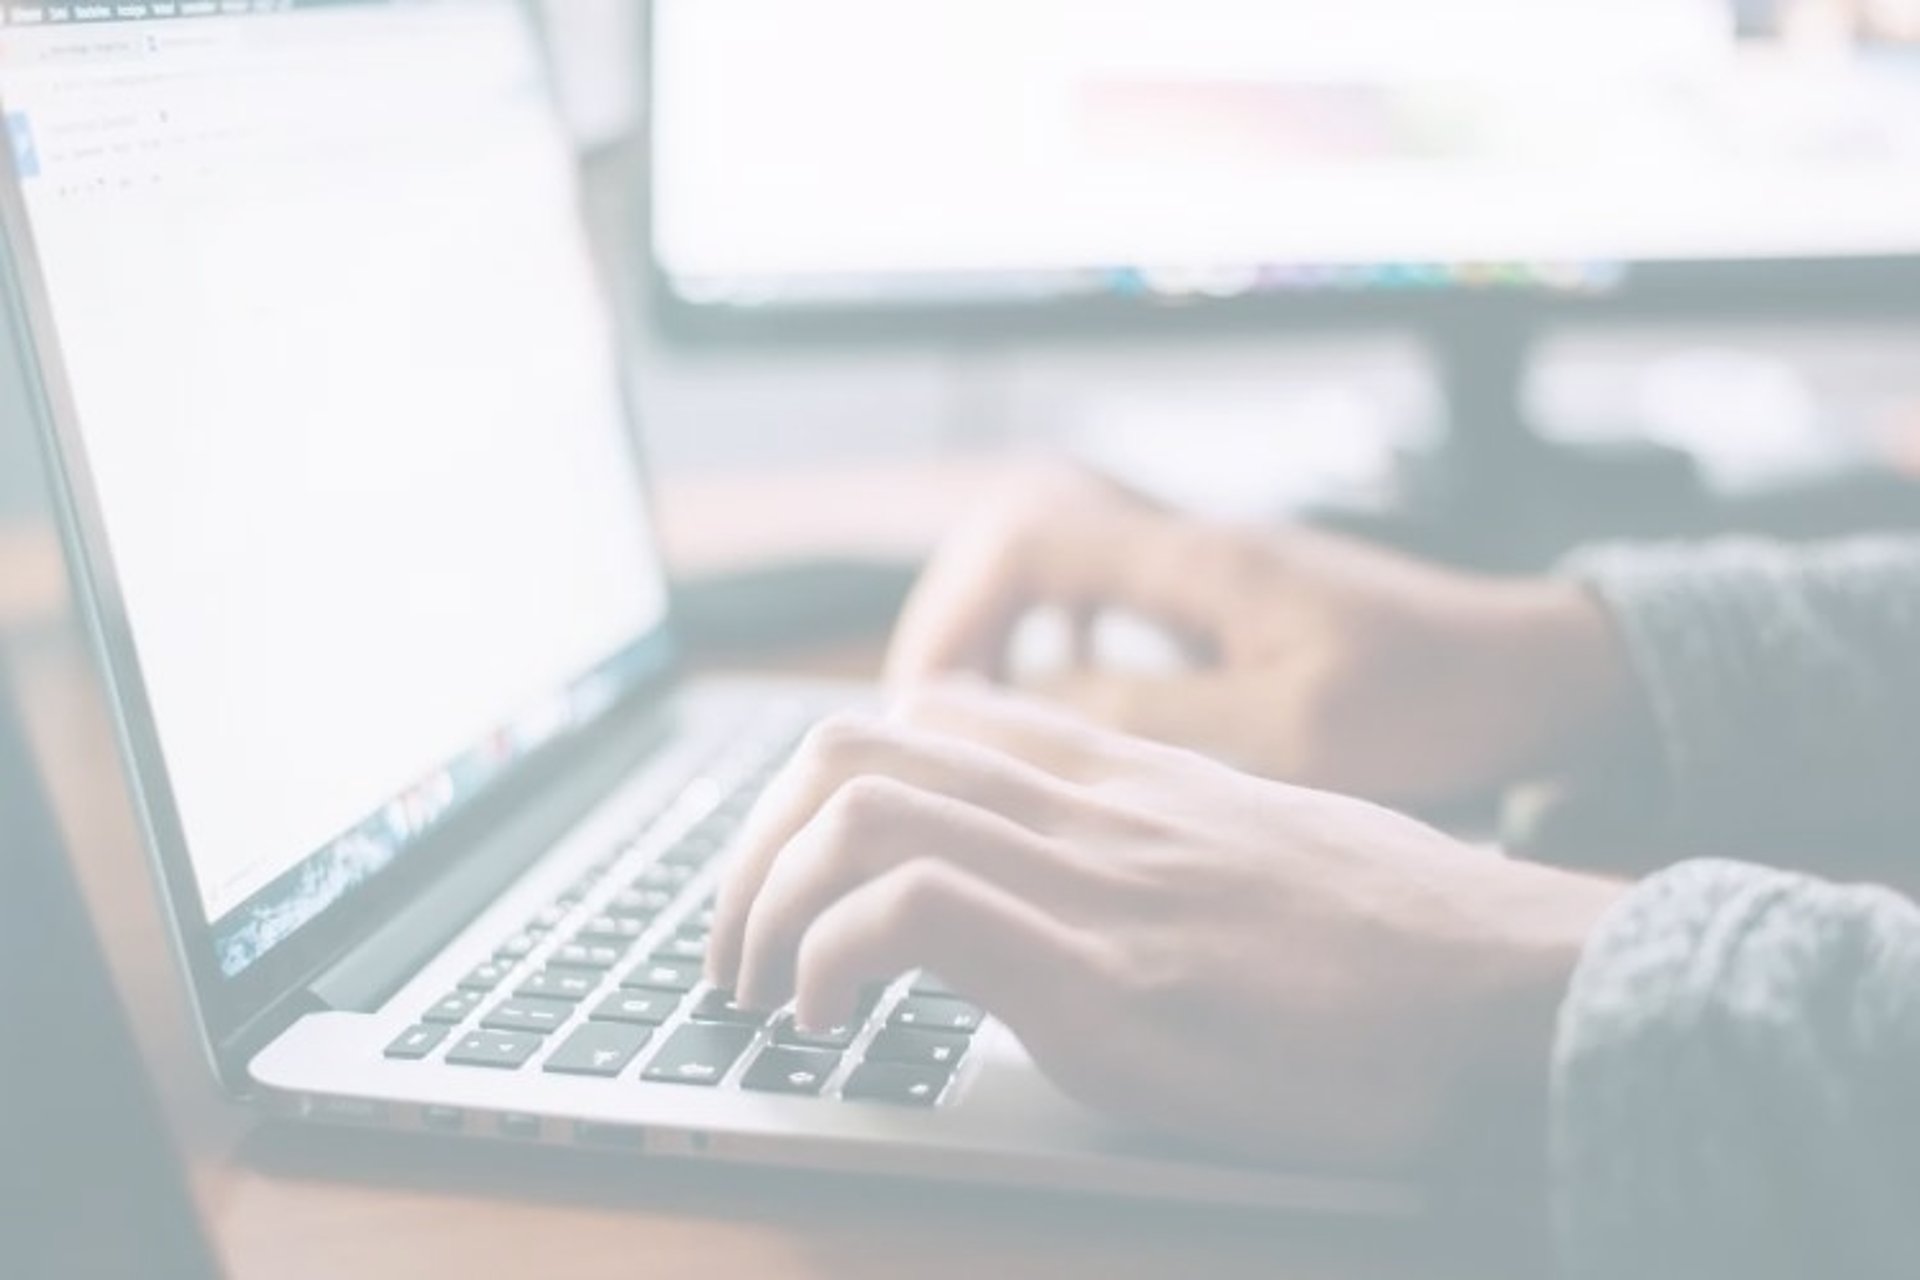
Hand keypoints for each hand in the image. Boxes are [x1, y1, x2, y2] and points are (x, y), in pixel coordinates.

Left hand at [708, 684, 1623, 1172]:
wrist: (1521, 989)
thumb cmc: (1406, 941)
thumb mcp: (1263, 851)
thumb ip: (1158, 840)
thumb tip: (1083, 880)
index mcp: (1124, 776)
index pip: (926, 716)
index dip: (822, 789)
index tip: (797, 876)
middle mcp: (1091, 805)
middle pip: (851, 745)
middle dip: (751, 846)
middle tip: (736, 947)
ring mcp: (1093, 882)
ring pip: (856, 806)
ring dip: (761, 902)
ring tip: (759, 992)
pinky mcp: (1104, 979)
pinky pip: (908, 912)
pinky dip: (828, 958)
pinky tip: (829, 1022)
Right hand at [887, 466, 1637, 805]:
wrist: (1536, 671)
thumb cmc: (1435, 701)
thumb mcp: (1290, 733)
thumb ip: (1150, 718)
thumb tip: (1021, 712)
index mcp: (1199, 561)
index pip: (1025, 537)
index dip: (954, 613)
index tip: (928, 705)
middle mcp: (1191, 545)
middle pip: (1019, 536)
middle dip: (957, 621)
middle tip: (929, 720)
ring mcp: (1207, 567)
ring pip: (1056, 564)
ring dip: (1002, 631)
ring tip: (976, 719)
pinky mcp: (1225, 600)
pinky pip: (1104, 596)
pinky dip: (1058, 641)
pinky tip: (1066, 706)